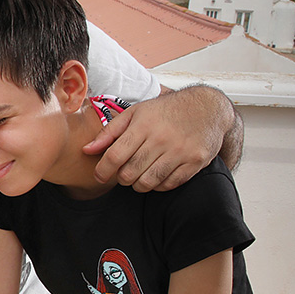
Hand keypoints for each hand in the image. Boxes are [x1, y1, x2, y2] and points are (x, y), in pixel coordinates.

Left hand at [83, 86, 229, 191]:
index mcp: (143, 126)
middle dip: (121, 178)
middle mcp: (162, 139)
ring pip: (148, 182)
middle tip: (123, 172)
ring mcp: (180, 152)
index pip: (115, 156)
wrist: (207, 108)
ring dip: (138, 184)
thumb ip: (110, 132)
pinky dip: (158, 185)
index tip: (99, 175)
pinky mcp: (195, 162)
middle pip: (129, 173)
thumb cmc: (165, 111)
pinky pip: (169, 185)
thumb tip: (87, 150)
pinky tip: (156, 175)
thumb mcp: (135, 113)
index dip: (103, 170)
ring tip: (138, 175)